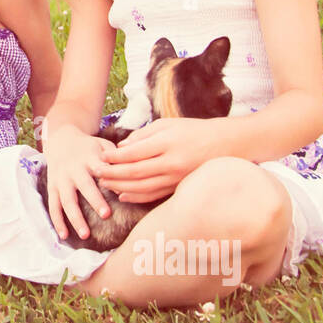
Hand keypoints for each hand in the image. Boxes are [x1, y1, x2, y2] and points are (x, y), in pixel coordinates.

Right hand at [42, 125, 116, 241]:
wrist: (61, 139)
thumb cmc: (90, 147)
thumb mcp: (103, 145)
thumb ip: (117, 158)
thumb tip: (135, 171)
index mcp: (90, 158)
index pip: (102, 168)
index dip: (111, 179)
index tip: (121, 191)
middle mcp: (74, 169)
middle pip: (84, 185)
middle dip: (94, 200)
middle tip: (106, 215)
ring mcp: (61, 179)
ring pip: (67, 200)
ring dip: (75, 218)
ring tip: (85, 235)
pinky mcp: (52, 187)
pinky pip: (53, 206)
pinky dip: (57, 221)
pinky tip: (64, 236)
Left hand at [94, 118, 225, 202]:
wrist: (226, 145)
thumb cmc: (194, 130)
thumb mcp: (168, 124)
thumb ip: (143, 135)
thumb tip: (121, 147)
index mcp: (167, 143)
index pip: (134, 153)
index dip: (114, 157)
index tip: (101, 156)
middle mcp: (172, 163)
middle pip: (135, 172)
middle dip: (112, 174)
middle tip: (96, 173)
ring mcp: (176, 178)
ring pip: (142, 187)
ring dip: (120, 187)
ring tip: (105, 184)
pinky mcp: (180, 187)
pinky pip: (154, 195)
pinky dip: (136, 197)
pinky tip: (123, 195)